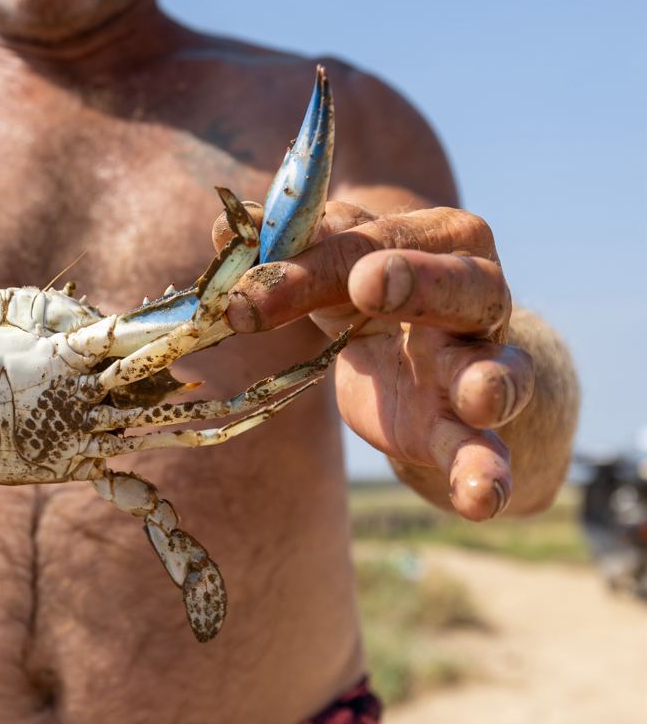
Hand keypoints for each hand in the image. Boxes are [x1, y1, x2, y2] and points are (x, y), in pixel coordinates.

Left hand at [222, 202, 535, 519]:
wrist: (421, 362)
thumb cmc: (368, 296)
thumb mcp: (331, 267)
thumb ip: (286, 249)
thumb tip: (225, 225)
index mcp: (436, 236)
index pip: (368, 241)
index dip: (305, 264)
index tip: (245, 296)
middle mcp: (477, 292)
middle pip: (454, 283)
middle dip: (414, 281)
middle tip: (368, 286)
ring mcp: (484, 362)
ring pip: (498, 370)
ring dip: (489, 382)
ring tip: (478, 397)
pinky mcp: (470, 429)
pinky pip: (486, 452)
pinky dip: (487, 474)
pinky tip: (480, 498)